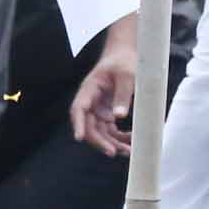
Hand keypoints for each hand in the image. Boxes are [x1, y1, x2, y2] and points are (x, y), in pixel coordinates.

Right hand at [69, 31, 136, 156]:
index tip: (79, 137)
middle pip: (89, 126)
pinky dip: (119, 138)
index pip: (79, 108)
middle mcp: (91, 101)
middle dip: (99, 141)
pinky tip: (130, 142)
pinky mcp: (108, 113)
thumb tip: (119, 116)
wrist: (126, 56)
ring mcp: (99, 109)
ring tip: (128, 152)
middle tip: (113, 152)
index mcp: (90, 89)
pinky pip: (110, 130)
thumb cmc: (124, 61)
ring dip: (111, 143)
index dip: (78, 124)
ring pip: (100, 132)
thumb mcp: (127, 75)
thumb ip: (123, 94)